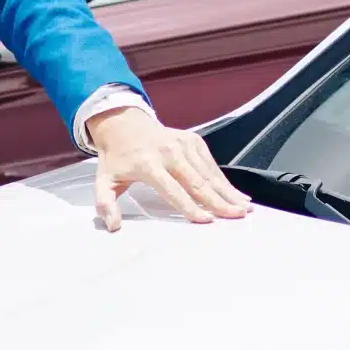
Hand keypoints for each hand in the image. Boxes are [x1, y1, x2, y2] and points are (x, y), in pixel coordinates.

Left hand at [89, 105, 250, 230]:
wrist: (123, 123)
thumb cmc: (117, 157)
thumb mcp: (104, 180)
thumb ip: (105, 204)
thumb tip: (113, 226)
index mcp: (148, 164)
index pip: (173, 190)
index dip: (189, 206)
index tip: (206, 220)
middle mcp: (168, 152)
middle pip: (197, 181)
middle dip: (218, 200)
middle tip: (236, 216)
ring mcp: (183, 143)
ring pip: (209, 172)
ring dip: (228, 191)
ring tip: (244, 208)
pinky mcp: (193, 140)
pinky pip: (210, 164)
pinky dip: (224, 180)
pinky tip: (236, 193)